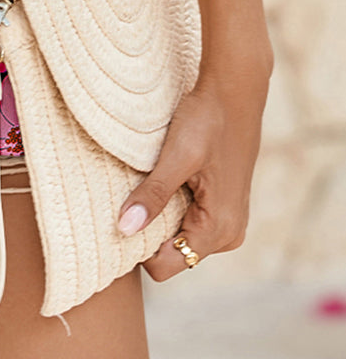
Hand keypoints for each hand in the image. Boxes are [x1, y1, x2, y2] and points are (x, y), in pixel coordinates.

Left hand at [116, 60, 270, 281]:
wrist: (235, 92)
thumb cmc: (208, 120)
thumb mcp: (177, 156)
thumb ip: (153, 195)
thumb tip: (124, 229)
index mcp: (219, 229)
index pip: (164, 266)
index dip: (139, 246)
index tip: (124, 213)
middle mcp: (228, 235)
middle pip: (172, 255)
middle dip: (150, 231)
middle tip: (136, 193)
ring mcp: (228, 222)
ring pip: (178, 238)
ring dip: (161, 216)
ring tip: (153, 181)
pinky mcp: (224, 208)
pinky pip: (189, 222)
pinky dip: (173, 206)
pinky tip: (168, 178)